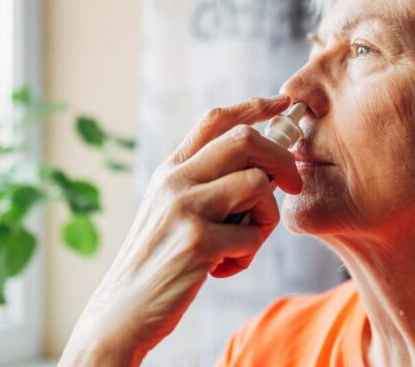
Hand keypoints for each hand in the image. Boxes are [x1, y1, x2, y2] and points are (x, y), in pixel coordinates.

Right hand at [59, 95, 302, 365]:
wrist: (121, 312)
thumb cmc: (157, 263)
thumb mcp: (169, 211)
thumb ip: (203, 184)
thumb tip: (261, 168)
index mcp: (171, 169)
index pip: (216, 119)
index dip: (255, 105)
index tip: (283, 103)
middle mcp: (175, 179)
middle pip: (246, 140)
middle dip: (282, 159)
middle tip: (293, 185)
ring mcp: (185, 208)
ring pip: (258, 184)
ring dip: (265, 218)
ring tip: (241, 244)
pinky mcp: (197, 241)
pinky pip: (253, 234)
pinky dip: (248, 255)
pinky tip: (221, 269)